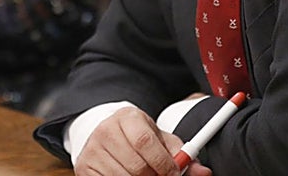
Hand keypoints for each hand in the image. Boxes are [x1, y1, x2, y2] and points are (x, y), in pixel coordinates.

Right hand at [74, 106, 209, 175]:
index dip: (163, 162)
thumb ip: (182, 154)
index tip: (172, 173)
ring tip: (144, 175)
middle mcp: (106, 130)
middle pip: (136, 165)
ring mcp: (92, 149)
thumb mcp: (160, 139)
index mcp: (126, 117)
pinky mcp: (84, 167)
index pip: (144, 141)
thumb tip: (203, 171)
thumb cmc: (138, 139)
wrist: (109, 136)